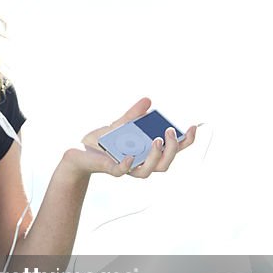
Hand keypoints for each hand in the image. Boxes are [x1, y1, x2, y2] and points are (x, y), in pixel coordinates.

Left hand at [61, 97, 196, 178]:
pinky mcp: (111, 168)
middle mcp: (141, 163)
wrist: (80, 149)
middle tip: (169, 131)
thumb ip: (134, 114)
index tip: (193, 127)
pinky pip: (122, 171)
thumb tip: (148, 100)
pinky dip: (127, 165)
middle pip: (165, 164)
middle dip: (173, 149)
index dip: (186, 142)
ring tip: (157, 140)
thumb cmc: (103, 140)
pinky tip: (131, 156)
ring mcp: (128, 168)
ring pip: (148, 171)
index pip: (173, 151)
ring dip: (156, 156)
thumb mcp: (121, 124)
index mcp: (148, 153)